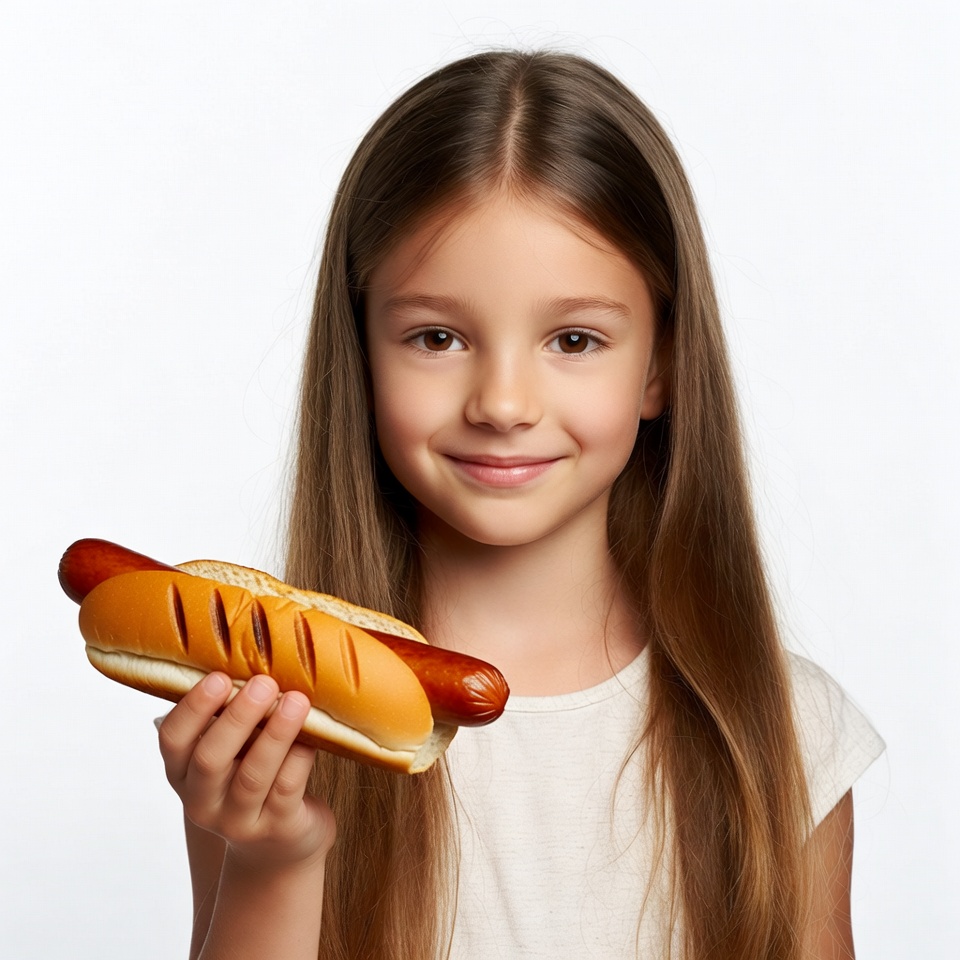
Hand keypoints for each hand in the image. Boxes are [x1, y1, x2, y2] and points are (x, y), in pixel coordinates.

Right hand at [158, 672, 335, 870]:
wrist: (279, 845)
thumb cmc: (251, 775)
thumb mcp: (231, 751)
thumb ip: (229, 716)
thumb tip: (248, 655)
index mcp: (183, 773)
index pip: (172, 740)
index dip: (193, 708)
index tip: (219, 676)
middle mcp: (203, 801)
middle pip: (210, 759)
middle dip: (237, 718)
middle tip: (263, 682)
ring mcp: (239, 820)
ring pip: (254, 775)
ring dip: (275, 733)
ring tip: (295, 699)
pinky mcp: (277, 828)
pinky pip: (288, 788)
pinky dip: (300, 756)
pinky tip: (314, 734)